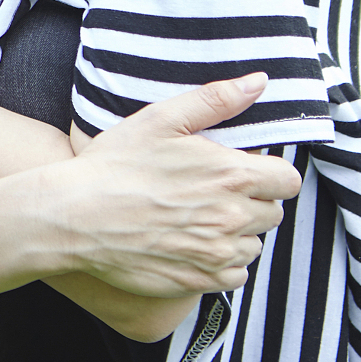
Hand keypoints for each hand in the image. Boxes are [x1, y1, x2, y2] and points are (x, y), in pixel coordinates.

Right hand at [53, 74, 300, 296]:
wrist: (73, 216)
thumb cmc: (113, 165)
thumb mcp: (160, 120)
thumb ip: (215, 99)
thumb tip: (259, 82)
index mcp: (230, 176)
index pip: (287, 180)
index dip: (268, 174)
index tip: (241, 173)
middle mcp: (231, 217)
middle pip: (272, 214)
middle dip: (250, 203)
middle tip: (210, 195)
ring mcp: (216, 253)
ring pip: (253, 245)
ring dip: (235, 234)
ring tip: (197, 221)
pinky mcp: (199, 279)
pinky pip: (235, 275)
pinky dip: (221, 263)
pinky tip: (191, 245)